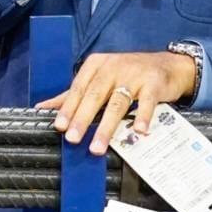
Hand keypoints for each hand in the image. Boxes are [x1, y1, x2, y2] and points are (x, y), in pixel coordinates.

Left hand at [37, 49, 199, 155]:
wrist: (168, 65)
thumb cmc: (129, 73)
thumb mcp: (100, 77)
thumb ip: (73, 93)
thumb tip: (43, 107)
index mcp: (96, 65)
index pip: (78, 88)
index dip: (68, 108)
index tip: (59, 126)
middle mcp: (113, 67)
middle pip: (94, 96)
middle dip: (82, 119)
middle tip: (73, 138)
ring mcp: (134, 75)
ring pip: (117, 103)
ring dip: (106, 126)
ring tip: (97, 146)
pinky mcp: (154, 84)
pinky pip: (147, 102)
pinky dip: (142, 117)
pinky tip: (138, 131)